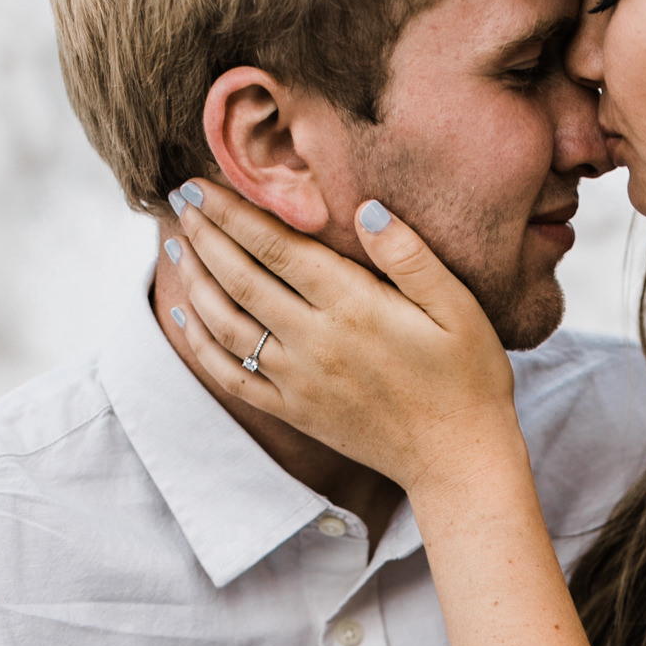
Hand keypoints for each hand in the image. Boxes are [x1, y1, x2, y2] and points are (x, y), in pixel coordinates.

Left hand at [171, 183, 518, 495]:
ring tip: (178, 247)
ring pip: (227, 324)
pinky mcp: (293, 411)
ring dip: (195, 282)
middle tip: (179, 201)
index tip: (200, 186)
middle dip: (206, 235)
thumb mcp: (458, 307)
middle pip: (242, 278)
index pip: (277, 248)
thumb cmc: (467, 378)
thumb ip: (410, 256)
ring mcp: (298, 381)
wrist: (457, 460)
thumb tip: (365, 208)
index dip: (233, 213)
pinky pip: (232, 376)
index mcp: (354, 306)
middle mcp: (315, 341)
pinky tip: (182, 316)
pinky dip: (200, 344)